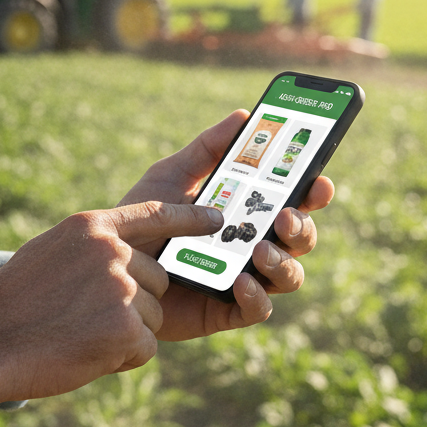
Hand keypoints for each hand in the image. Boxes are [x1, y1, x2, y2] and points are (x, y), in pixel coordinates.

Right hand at [0, 201, 219, 401]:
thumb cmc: (11, 302)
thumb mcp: (49, 252)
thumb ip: (90, 248)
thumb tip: (121, 252)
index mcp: (92, 226)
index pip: (155, 215)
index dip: (190, 218)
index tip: (218, 220)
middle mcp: (111, 251)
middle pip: (157, 279)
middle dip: (133, 303)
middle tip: (85, 318)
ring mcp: (121, 289)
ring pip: (152, 314)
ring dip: (125, 331)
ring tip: (78, 334)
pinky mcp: (127, 329)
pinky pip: (145, 346)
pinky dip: (121, 357)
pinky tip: (84, 352)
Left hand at [117, 111, 334, 340]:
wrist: (107, 264)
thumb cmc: (142, 217)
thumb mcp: (172, 175)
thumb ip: (207, 149)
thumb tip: (245, 116)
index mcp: (246, 210)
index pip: (293, 200)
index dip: (313, 192)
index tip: (319, 182)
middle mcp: (252, 245)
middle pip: (299, 237)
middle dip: (302, 226)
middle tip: (286, 215)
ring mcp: (244, 278)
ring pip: (288, 275)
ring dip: (284, 261)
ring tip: (261, 249)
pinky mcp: (226, 310)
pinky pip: (257, 309)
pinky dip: (257, 296)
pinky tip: (242, 281)